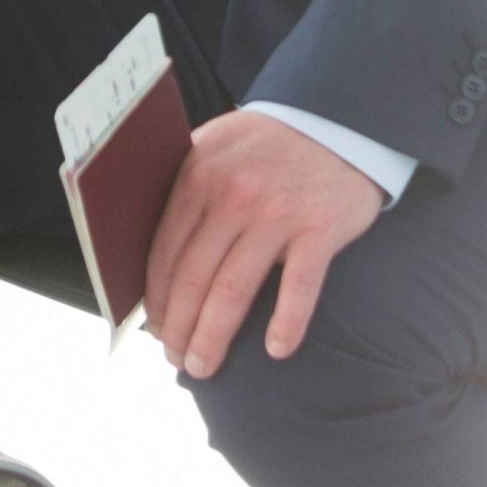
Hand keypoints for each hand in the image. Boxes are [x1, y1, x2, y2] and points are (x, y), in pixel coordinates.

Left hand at [144, 109, 384, 377]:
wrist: (337, 118)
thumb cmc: (268, 144)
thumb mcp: (214, 147)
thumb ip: (185, 191)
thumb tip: (150, 257)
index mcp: (198, 175)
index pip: (164, 251)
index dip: (156, 300)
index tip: (155, 330)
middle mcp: (233, 195)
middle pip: (193, 278)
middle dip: (178, 329)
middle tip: (176, 361)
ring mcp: (278, 213)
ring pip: (233, 291)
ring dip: (213, 338)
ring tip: (203, 367)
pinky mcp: (320, 229)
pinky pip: (298, 287)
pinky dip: (287, 324)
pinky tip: (276, 351)